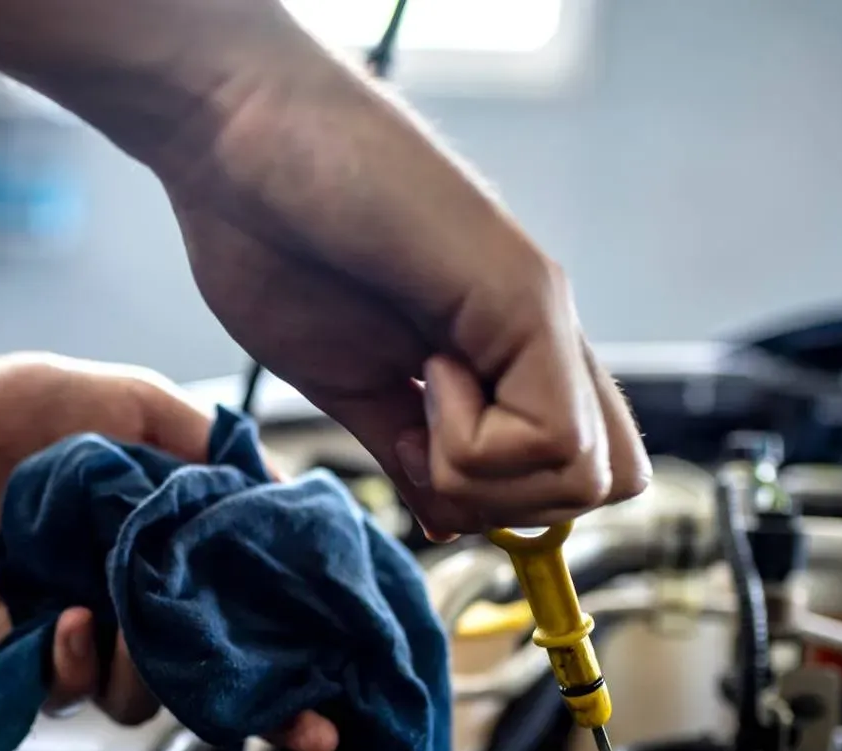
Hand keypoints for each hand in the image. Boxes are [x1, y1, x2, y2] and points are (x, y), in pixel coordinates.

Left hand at [0, 353, 338, 750]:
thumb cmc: (26, 403)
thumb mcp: (141, 404)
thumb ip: (212, 448)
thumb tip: (286, 491)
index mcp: (172, 556)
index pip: (241, 630)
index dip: (285, 679)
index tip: (321, 714)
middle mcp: (129, 602)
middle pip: (197, 683)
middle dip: (226, 697)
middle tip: (224, 666)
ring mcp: (73, 631)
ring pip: (133, 699)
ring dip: (140, 672)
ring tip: (121, 619)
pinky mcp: (12, 650)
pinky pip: (56, 692)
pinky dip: (70, 665)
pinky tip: (66, 616)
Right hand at [158, 51, 650, 535]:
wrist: (238, 140)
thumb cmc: (270, 234)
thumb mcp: (342, 381)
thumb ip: (403, 448)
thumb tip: (445, 520)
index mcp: (496, 355)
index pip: (576, 469)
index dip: (506, 505)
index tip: (420, 465)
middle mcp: (537, 334)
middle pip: (602, 486)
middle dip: (503, 502)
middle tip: (422, 433)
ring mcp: (539, 313)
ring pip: (585, 478)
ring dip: (481, 471)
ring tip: (418, 386)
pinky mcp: (527, 297)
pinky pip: (551, 439)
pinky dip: (473, 442)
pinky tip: (424, 370)